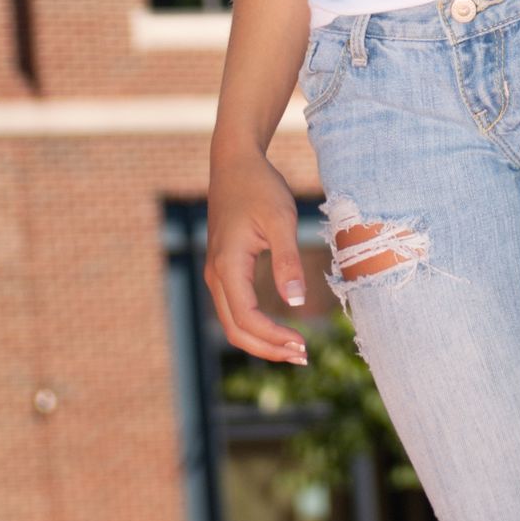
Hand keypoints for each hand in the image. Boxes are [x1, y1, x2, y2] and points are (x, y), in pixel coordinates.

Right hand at [206, 148, 312, 364]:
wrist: (235, 164)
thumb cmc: (259, 187)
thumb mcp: (280, 220)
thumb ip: (288, 261)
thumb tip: (296, 303)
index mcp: (228, 264)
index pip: (246, 318)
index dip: (273, 338)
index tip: (303, 345)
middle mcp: (216, 274)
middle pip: (235, 329)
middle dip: (267, 348)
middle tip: (302, 356)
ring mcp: (217, 273)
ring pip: (232, 323)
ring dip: (261, 340)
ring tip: (294, 349)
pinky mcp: (224, 270)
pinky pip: (234, 309)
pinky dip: (255, 326)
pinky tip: (278, 329)